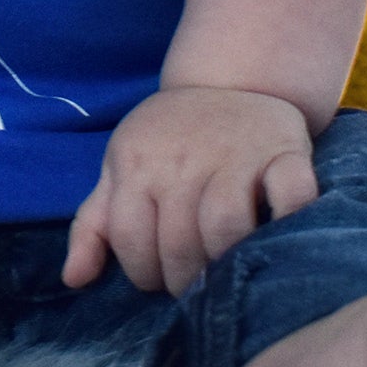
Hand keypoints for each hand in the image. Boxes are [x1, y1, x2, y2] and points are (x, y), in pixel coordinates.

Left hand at [62, 87, 318, 296]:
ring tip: (225, 275)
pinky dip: (290, 220)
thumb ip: (95, 224)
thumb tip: (73, 280)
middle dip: (184, 280)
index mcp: (137, 162)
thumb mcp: (122, 169)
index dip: (142, 273)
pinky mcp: (285, 151)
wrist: (231, 80)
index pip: (130, 239)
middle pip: (178, 242)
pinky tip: (279, 236)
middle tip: (194, 287)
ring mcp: (236, 154)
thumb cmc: (169, 140)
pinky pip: (292, 195)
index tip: (157, 279)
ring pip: (226, 227)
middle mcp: (183, 158)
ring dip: (225, 264)